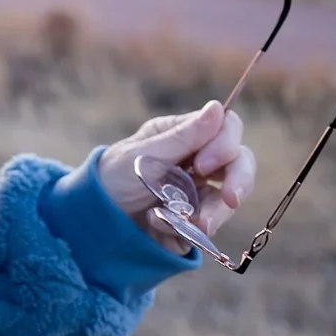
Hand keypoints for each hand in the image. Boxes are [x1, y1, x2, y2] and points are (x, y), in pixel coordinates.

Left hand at [97, 101, 256, 255]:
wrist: (94, 217)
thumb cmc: (112, 176)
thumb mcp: (145, 154)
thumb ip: (183, 136)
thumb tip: (218, 108)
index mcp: (185, 135)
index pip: (227, 129)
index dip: (225, 145)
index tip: (202, 164)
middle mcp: (198, 160)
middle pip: (241, 163)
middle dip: (238, 182)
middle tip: (229, 199)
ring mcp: (199, 190)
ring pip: (229, 200)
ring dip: (214, 213)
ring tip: (193, 224)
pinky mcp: (195, 219)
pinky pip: (207, 225)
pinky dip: (186, 228)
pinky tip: (159, 225)